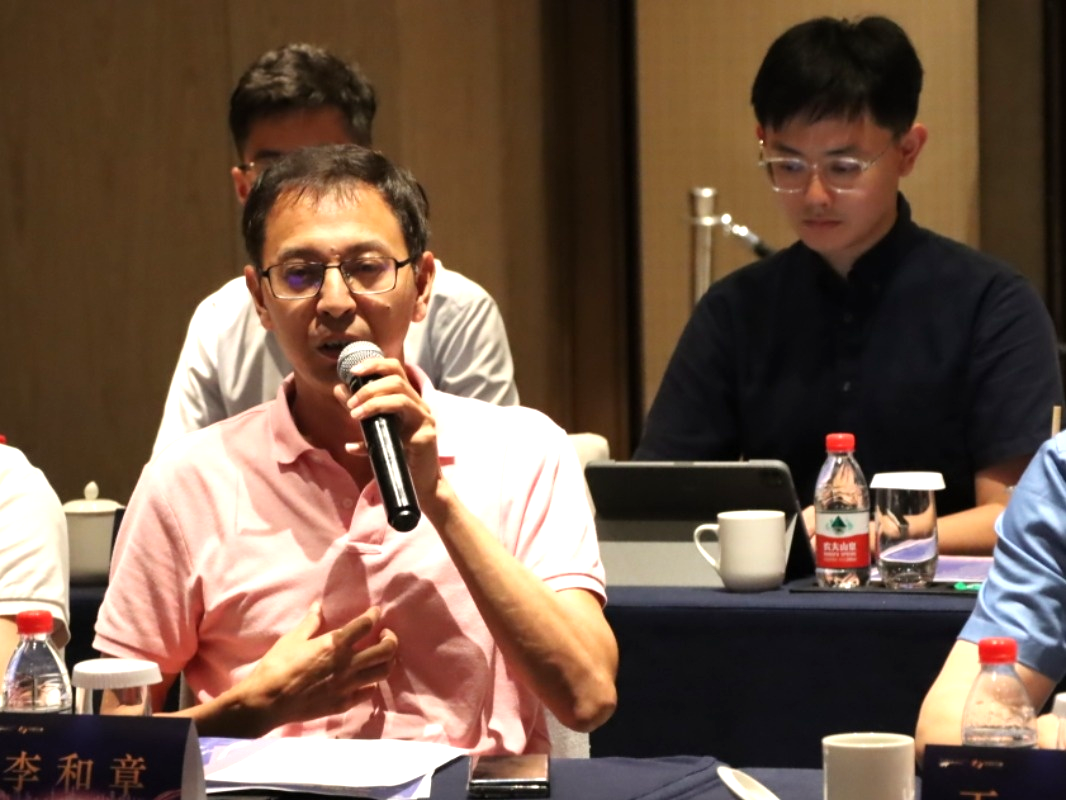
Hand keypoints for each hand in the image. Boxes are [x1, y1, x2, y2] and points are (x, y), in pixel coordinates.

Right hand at [239, 603, 396, 729]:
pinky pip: (367, 692)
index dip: (374, 614)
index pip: (365, 624)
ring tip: (381, 655)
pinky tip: (365, 679)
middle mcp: (347, 664)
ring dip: (387, 661)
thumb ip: (310, 622)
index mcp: (335, 644)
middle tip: (384, 634)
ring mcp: (348, 685)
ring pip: (382, 672)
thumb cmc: (277, 666)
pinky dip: (371, 684)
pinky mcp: (344, 703)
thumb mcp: (292, 639)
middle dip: (391, 639)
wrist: (267, 702)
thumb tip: (318, 606)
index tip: (375, 611)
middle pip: (385, 650)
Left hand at [333, 357, 442, 496]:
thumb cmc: (397, 460)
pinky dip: (380, 412)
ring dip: (372, 398)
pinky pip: (403, 415)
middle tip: (351, 402)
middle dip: (369, 385)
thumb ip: (359, 410)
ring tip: (354, 412)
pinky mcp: (425, 433)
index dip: (374, 364)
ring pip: (400, 393)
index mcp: (408, 402)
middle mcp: (419, 405)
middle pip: (396, 377)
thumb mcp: (372, 430)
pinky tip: (363, 424)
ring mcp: (424, 418)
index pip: (395, 370)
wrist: (419, 488)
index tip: (352, 371)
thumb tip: (339, 389)